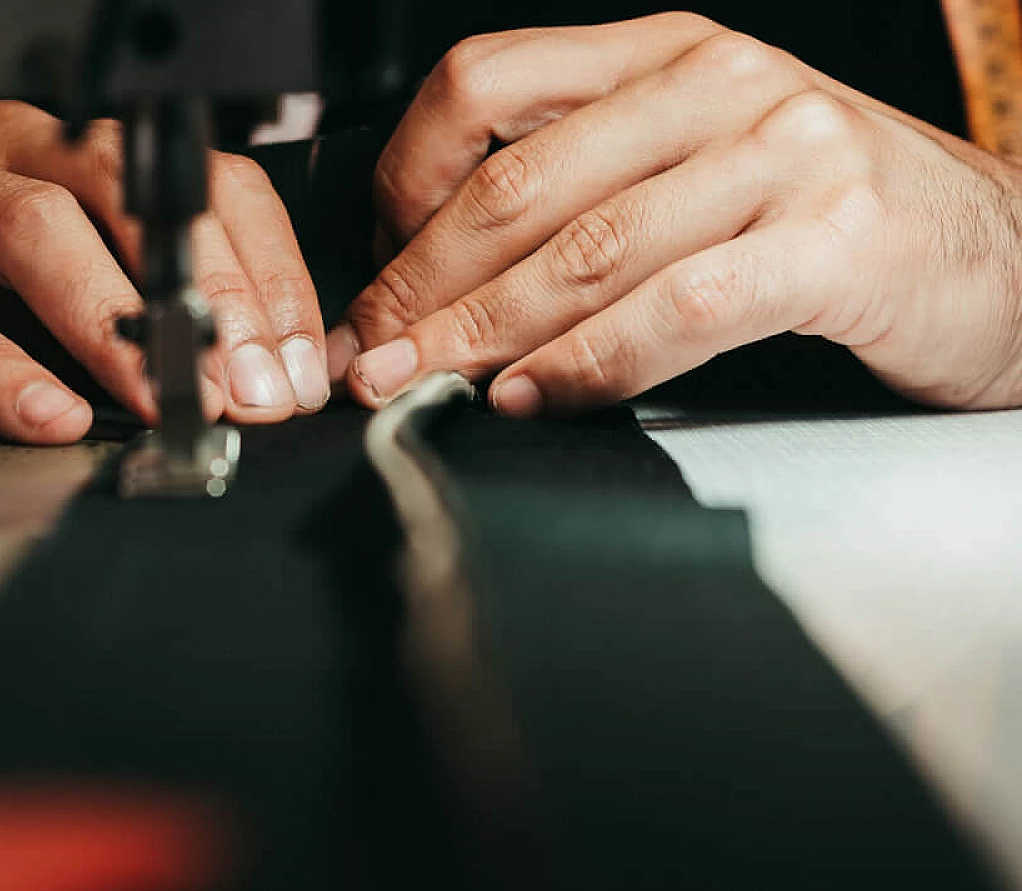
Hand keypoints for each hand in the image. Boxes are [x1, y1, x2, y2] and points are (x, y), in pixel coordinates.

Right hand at [0, 102, 327, 441]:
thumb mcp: (91, 325)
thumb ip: (167, 339)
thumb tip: (265, 394)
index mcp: (87, 162)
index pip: (209, 189)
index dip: (267, 281)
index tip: (299, 373)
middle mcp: (10, 156)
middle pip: (133, 195)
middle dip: (207, 300)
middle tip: (249, 393)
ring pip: (35, 231)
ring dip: (115, 326)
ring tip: (165, 401)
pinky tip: (49, 416)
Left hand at [333, 17, 1021, 414]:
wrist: (1000, 256)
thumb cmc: (835, 225)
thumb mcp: (702, 171)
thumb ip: (594, 198)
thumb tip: (455, 282)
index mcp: (670, 56)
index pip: (488, 85)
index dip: (405, 181)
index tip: (372, 269)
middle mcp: (721, 84)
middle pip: (520, 185)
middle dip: (423, 285)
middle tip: (367, 355)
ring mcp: (784, 153)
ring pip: (588, 250)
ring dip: (483, 332)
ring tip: (420, 385)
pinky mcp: (834, 238)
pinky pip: (679, 309)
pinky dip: (590, 363)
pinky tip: (531, 397)